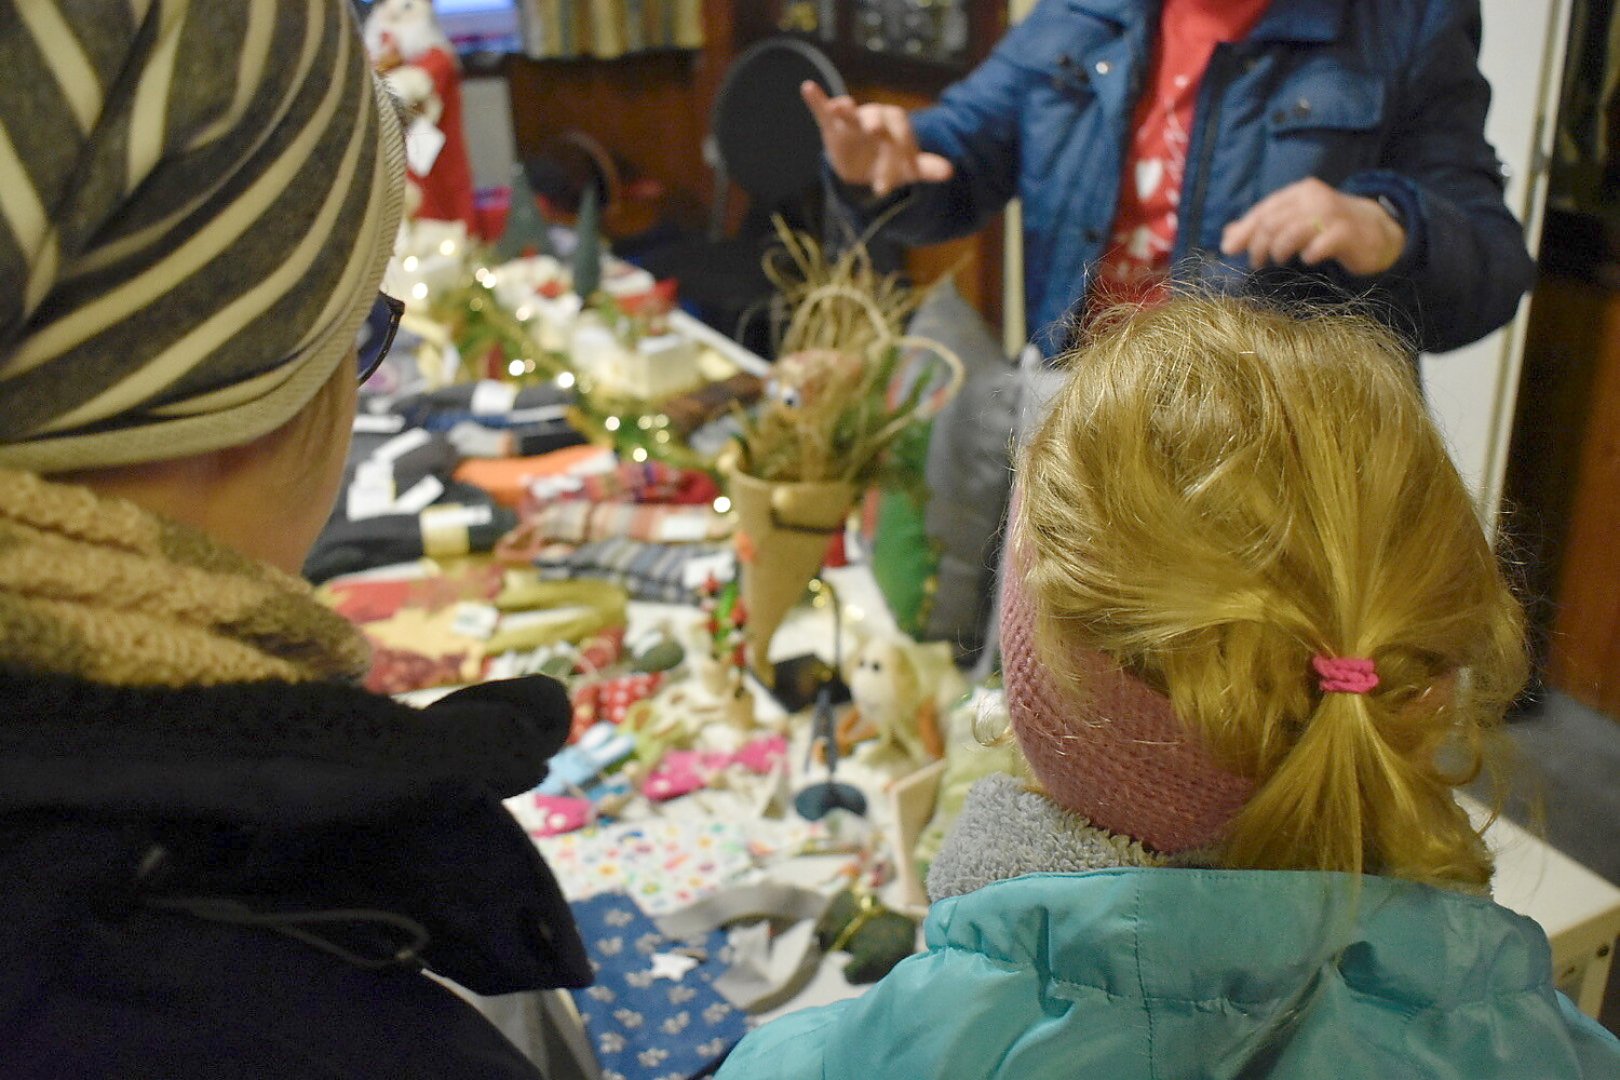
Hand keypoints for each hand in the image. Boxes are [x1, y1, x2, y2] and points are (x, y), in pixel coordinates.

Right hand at [800, 81, 954, 196]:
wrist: (862, 166)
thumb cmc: (888, 161)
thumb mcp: (907, 168)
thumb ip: (925, 167)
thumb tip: (950, 172)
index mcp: (894, 124)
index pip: (901, 132)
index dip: (906, 147)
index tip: (908, 170)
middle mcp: (873, 116)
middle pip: (876, 118)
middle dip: (876, 128)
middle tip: (874, 133)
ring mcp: (851, 120)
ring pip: (849, 111)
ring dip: (845, 107)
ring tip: (840, 106)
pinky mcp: (831, 126)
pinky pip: (821, 110)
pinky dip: (816, 99)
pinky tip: (808, 87)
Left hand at [1220, 177, 1406, 276]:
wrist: (1374, 232)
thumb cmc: (1326, 227)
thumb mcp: (1293, 222)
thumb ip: (1261, 227)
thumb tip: (1227, 237)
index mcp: (1299, 192)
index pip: (1264, 210)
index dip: (1245, 231)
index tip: (1230, 250)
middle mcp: (1315, 199)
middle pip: (1273, 222)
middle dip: (1259, 245)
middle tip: (1257, 262)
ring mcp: (1333, 214)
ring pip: (1292, 231)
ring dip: (1279, 250)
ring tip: (1278, 260)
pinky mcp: (1347, 233)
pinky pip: (1320, 245)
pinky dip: (1308, 254)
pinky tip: (1307, 260)